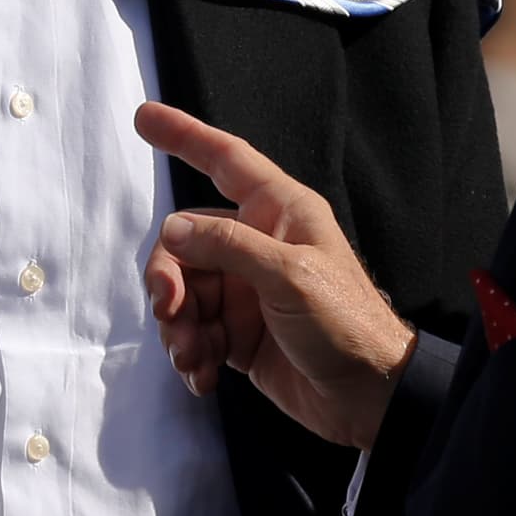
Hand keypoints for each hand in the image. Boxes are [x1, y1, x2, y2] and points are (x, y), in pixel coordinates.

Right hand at [139, 101, 417, 450]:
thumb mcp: (289, 276)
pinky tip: (202, 376)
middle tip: (170, 312)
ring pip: (183, 292)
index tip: (143, 116)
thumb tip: (171, 230)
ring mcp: (245, 291)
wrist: (371, 398)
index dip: (184, 136)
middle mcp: (258, 245)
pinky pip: (193, 332)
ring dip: (178, 327)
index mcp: (279, 213)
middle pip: (185, 242)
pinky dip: (190, 353)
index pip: (224, 160)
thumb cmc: (346, 324)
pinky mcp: (238, 333)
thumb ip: (227, 247)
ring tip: (192, 357)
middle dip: (169, 279)